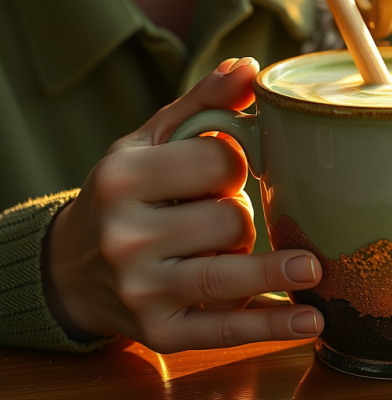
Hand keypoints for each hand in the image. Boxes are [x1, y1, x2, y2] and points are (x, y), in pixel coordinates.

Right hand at [41, 57, 323, 352]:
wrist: (71, 265)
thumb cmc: (126, 190)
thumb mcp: (151, 138)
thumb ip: (203, 102)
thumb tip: (251, 68)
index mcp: (124, 178)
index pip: (218, 163)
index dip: (236, 163)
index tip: (225, 170)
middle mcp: (126, 236)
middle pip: (230, 221)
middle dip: (240, 216)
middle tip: (220, 216)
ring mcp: (141, 289)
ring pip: (230, 274)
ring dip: (273, 268)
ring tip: (312, 267)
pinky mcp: (159, 332)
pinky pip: (222, 331)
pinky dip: (268, 328)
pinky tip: (308, 324)